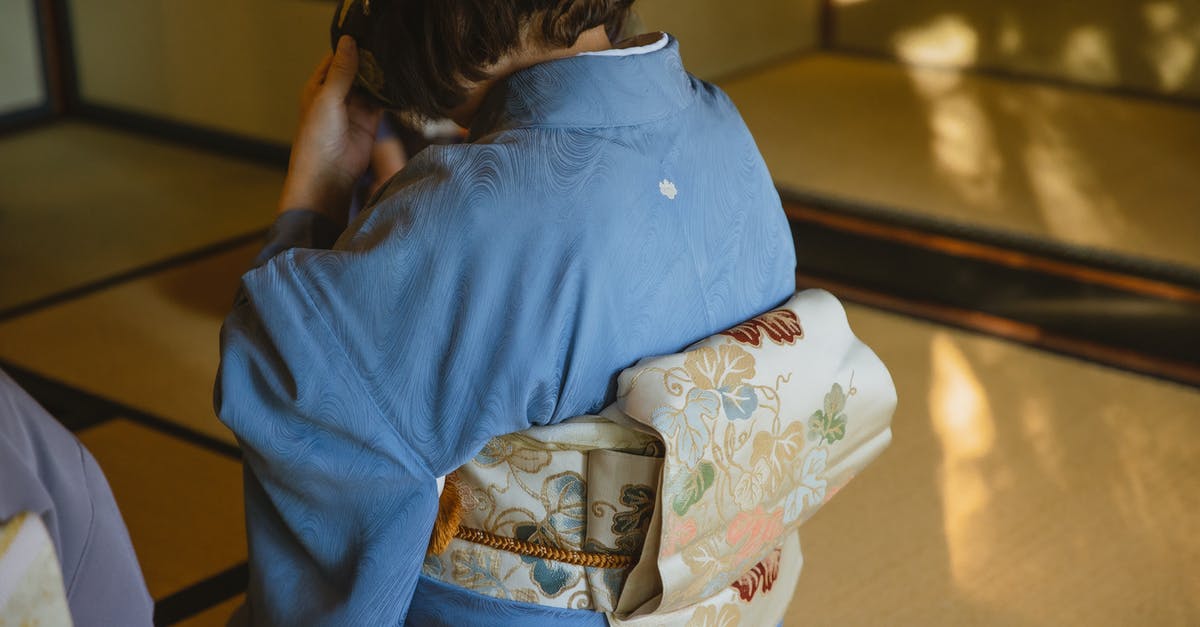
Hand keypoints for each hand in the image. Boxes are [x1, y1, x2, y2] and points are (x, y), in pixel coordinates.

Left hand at [278, 35, 382, 220]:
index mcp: (319, 87)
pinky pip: (381, 103)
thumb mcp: (327, 98)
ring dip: (380, 77)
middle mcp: (336, 96)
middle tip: (388, 46)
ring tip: (396, 61)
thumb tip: (349, 41)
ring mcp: (354, 109)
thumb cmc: (317, 138)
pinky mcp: (369, 122)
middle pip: (356, 71)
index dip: (349, 48)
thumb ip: (341, 71)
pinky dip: (389, 94)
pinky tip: (399, 83)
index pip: (335, 60)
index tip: (369, 35)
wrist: (329, 175)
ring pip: (370, 86)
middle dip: (369, 61)